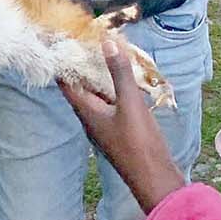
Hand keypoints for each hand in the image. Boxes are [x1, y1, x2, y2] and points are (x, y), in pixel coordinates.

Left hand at [61, 40, 186, 214]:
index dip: (64, 59)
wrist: (156, 181)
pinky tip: (128, 81)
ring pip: (98, 95)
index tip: (65, 38)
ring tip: (109, 54)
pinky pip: (113, 104)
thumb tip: (106, 42)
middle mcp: (90, 118)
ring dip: (102, 76)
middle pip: (81, 85)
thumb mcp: (130, 104)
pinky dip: (116, 90)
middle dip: (84, 64)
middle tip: (89, 40)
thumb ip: (119, 74)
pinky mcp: (120, 130)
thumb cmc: (139, 144)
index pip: (65, 80)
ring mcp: (105, 125)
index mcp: (85, 110)